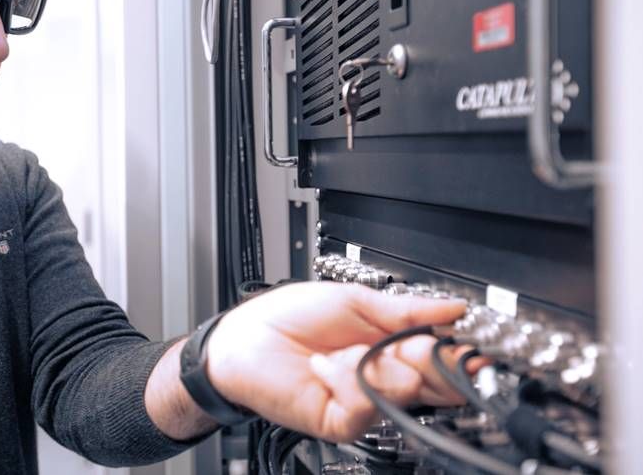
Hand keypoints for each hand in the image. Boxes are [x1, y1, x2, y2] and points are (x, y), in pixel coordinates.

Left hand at [205, 282, 469, 441]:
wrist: (244, 340)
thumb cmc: (289, 317)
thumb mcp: (353, 300)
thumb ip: (406, 309)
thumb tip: (454, 308)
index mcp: (392, 347)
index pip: (442, 357)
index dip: (462, 353)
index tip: (476, 345)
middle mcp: (383, 377)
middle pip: (435, 382)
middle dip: (431, 360)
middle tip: (419, 346)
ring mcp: (365, 401)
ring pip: (403, 390)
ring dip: (371, 361)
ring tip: (339, 351)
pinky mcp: (343, 420)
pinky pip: (366, 403)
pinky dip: (344, 377)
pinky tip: (324, 366)